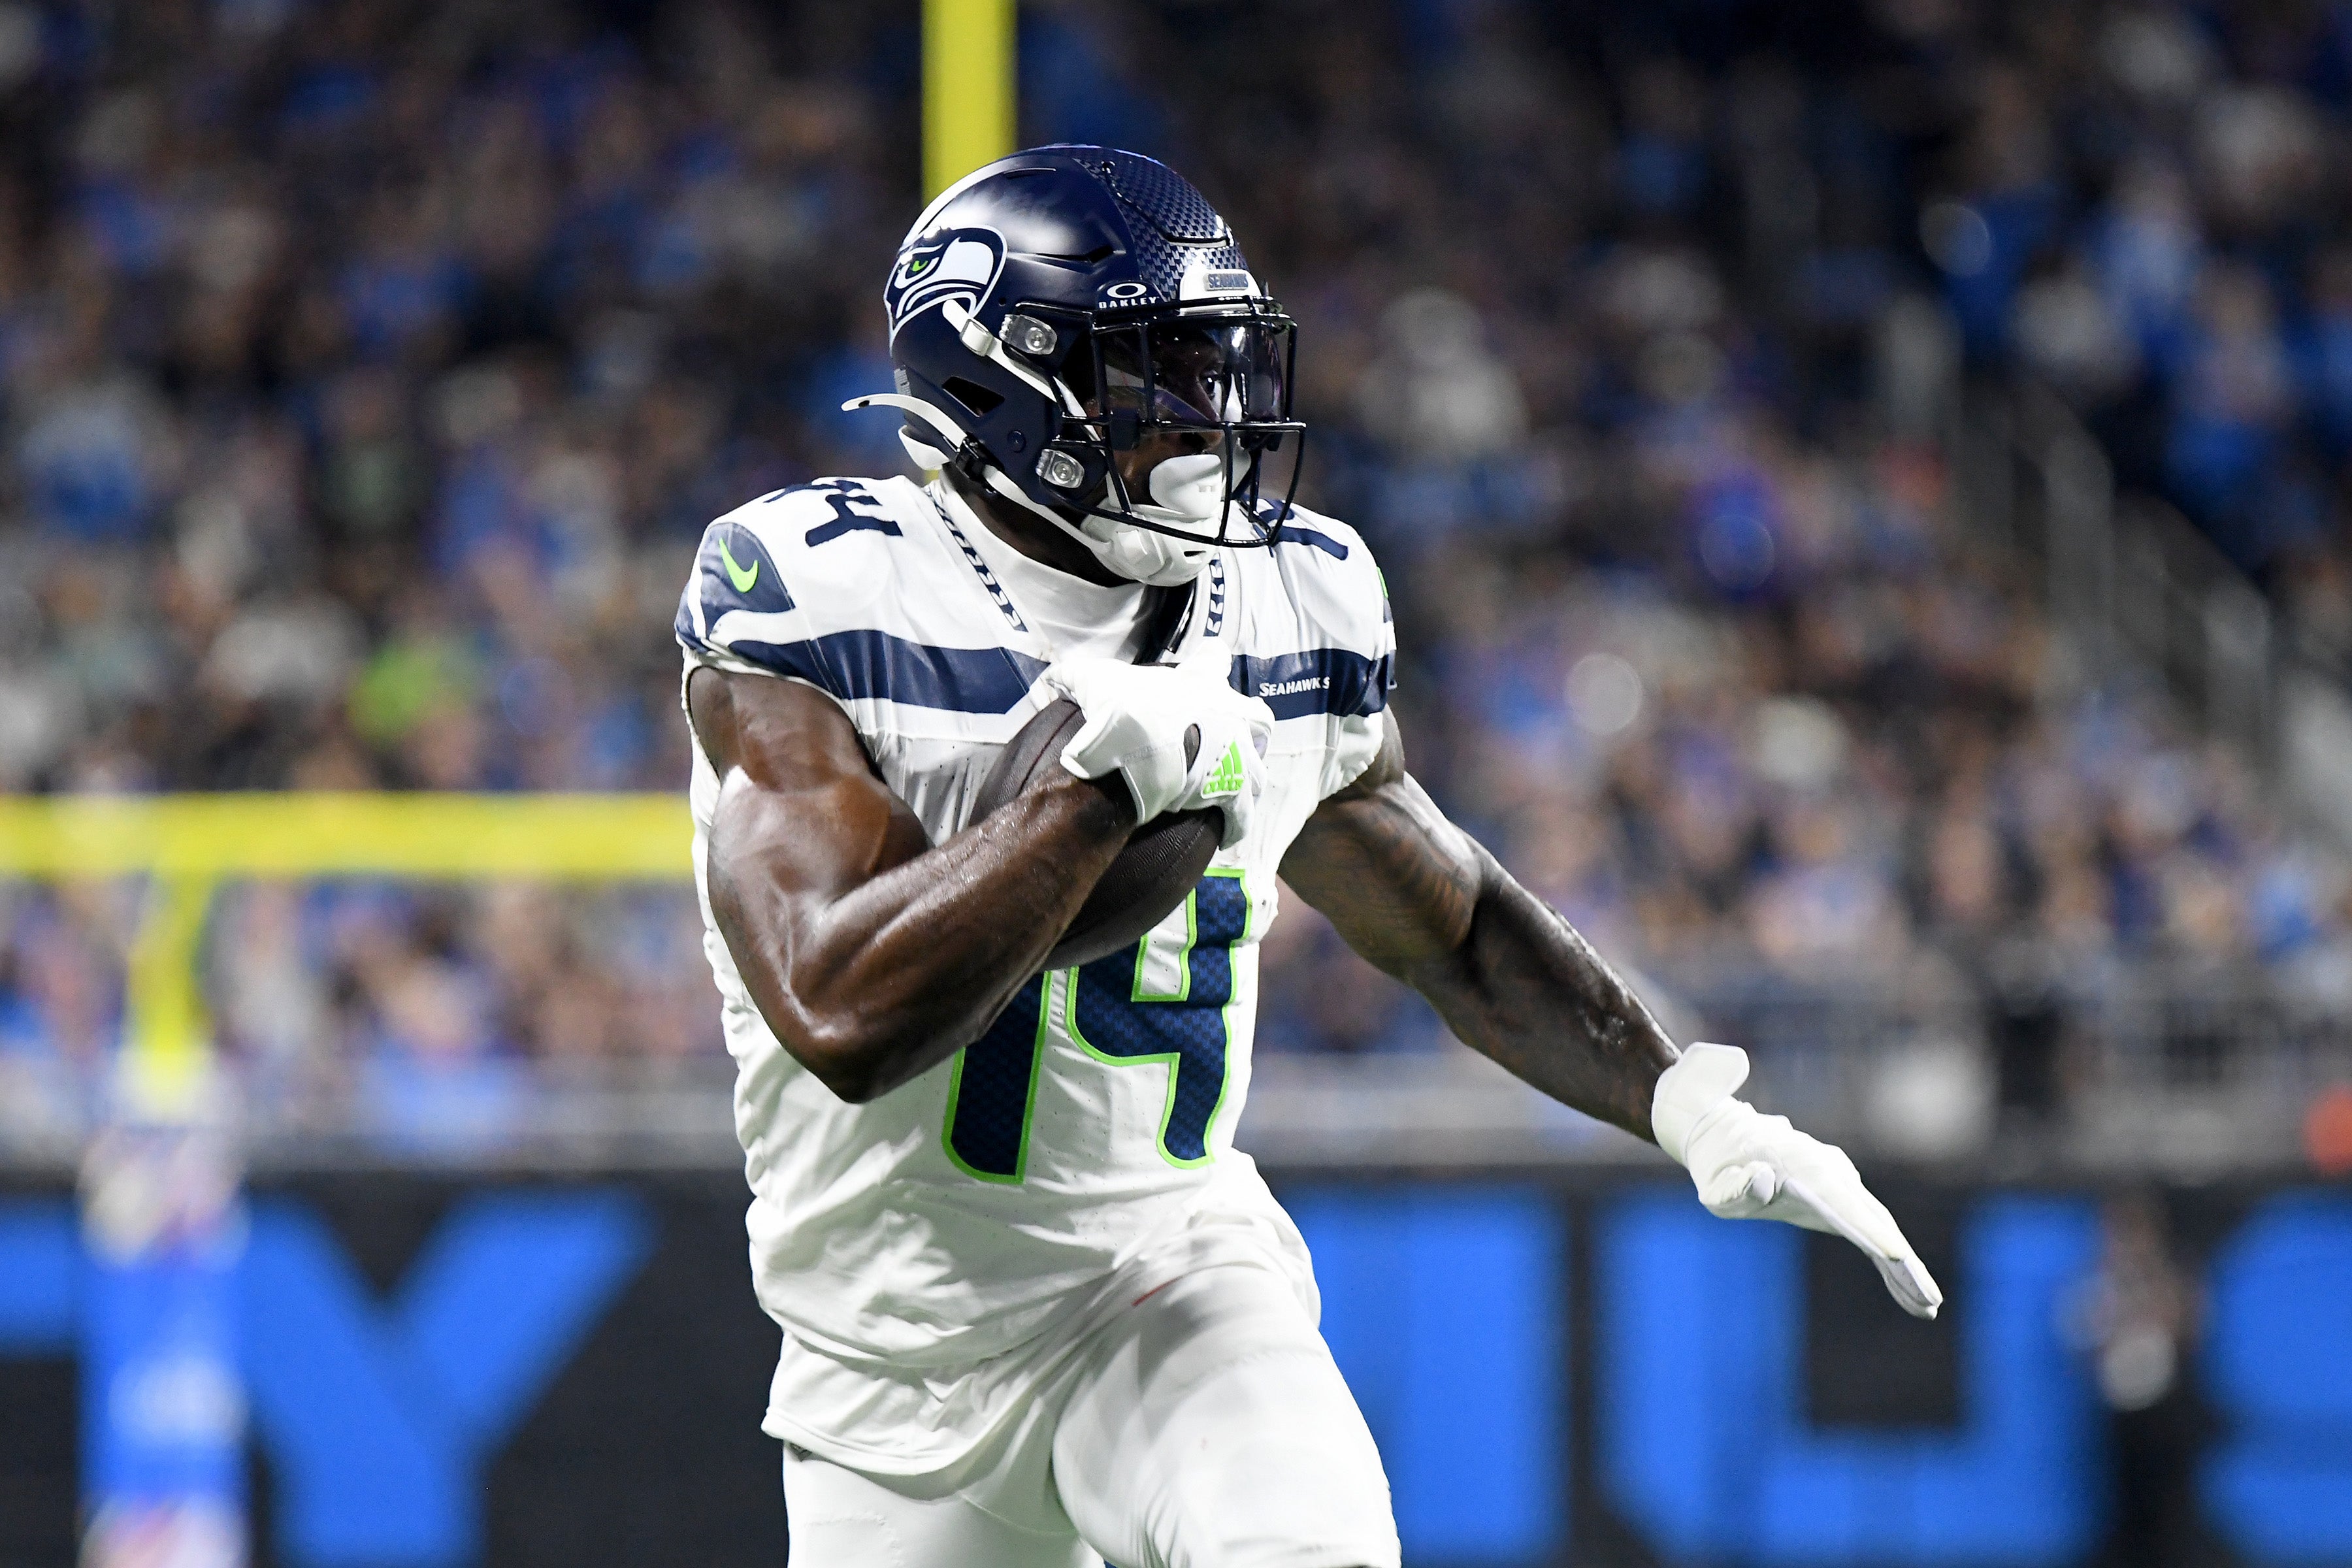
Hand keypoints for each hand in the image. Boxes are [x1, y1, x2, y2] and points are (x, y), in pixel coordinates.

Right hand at [1040, 657, 1273, 848]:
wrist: (1139, 747)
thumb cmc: (1120, 708)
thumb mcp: (1089, 680)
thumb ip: (1070, 676)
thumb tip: (1047, 682)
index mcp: (1200, 681)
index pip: (1214, 658)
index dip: (1211, 659)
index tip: (1210, 658)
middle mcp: (1230, 713)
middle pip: (1257, 714)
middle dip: (1251, 724)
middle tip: (1239, 736)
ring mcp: (1238, 752)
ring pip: (1258, 767)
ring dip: (1249, 777)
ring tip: (1238, 789)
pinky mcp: (1234, 789)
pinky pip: (1242, 812)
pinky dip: (1237, 824)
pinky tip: (1229, 834)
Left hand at [1652, 1043, 1943, 1318]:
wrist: (1728, 1137)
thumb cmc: (1719, 1167)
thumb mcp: (1715, 1185)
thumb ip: (1736, 1188)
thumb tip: (1763, 1179)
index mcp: (1803, 1169)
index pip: (1842, 1204)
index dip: (1868, 1230)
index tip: (1895, 1256)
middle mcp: (1831, 1172)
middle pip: (1875, 1220)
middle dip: (1902, 1262)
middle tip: (1930, 1301)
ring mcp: (1841, 1182)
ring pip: (1881, 1225)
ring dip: (1905, 1266)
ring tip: (1929, 1306)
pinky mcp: (1842, 1196)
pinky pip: (1872, 1227)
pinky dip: (1890, 1257)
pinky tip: (1907, 1292)